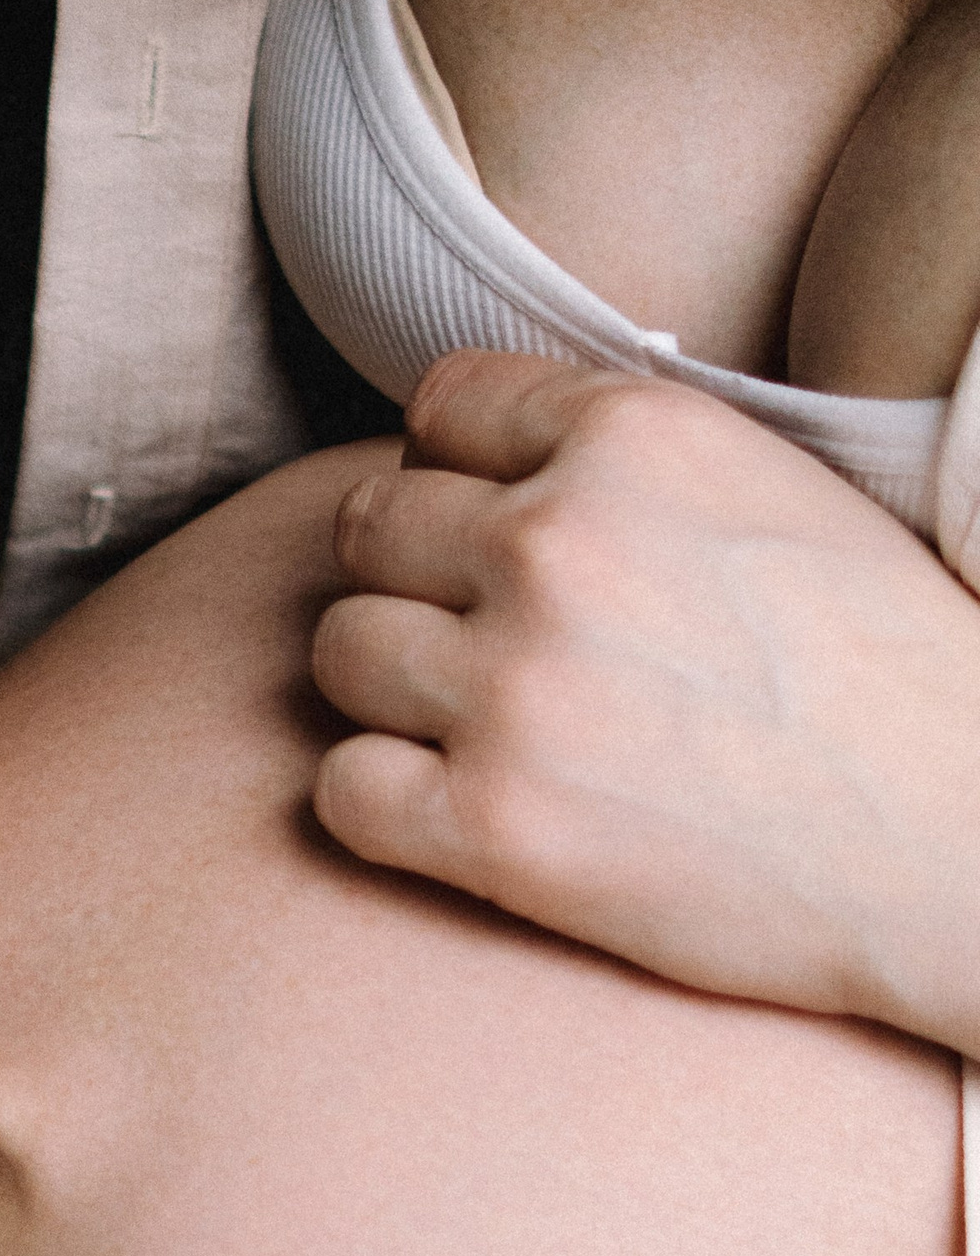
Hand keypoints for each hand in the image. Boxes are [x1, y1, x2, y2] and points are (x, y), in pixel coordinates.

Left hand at [310, 350, 979, 1052]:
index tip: (513, 536)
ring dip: (394, 693)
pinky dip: (386, 806)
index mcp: (633, 437)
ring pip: (338, 652)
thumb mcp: (773, 488)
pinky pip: (340, 790)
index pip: (439, 407)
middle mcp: (557, 543)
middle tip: (501, 645)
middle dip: (417, 581)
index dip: (464, 474)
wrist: (972, 848)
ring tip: (494, 729)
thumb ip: (617, 451)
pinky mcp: (495, 827)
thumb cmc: (886, 674)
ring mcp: (516, 686)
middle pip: (368, 527)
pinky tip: (470, 813)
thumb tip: (466, 436)